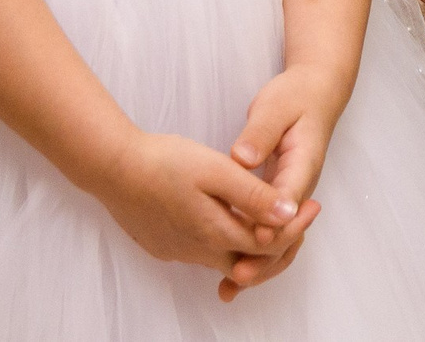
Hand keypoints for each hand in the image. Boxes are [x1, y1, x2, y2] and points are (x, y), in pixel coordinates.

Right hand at [88, 129, 316, 298]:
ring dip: (252, 243)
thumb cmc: (163, 162)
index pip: (270, 244)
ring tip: (269, 216)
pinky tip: (226, 221)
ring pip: (227, 258)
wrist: (111, 168)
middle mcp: (200, 251)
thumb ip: (252, 195)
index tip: (313, 206)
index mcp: (216, 232)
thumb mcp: (214, 170)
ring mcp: (180, 251)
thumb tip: (288, 214)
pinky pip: (204, 253)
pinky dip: (225, 243)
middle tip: (299, 217)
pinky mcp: (164, 245)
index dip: (296, 227)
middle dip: (280, 243)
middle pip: (252, 262)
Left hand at [221, 66, 348, 298]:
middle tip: (235, 276)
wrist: (316, 94)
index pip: (289, 200)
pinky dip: (252, 251)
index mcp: (303, 164)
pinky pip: (269, 230)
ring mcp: (290, 195)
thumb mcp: (275, 107)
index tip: (253, 241)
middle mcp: (300, 187)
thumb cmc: (295, 98)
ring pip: (278, 239)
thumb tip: (242, 158)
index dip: (272, 224)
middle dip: (263, 258)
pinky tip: (228, 270)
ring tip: (229, 287)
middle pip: (287, 233)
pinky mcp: (278, 198)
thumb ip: (259, 133)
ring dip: (257, 263)